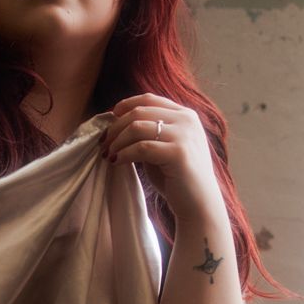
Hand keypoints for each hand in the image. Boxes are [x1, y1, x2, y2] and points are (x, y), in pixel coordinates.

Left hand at [103, 93, 223, 222]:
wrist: (199, 205)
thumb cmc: (178, 179)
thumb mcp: (164, 147)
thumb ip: (149, 133)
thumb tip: (117, 123)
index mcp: (185, 115)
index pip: (149, 99)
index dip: (125, 106)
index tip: (110, 118)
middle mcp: (187, 120)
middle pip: (139, 112)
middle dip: (116, 127)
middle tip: (103, 142)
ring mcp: (184, 135)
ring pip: (137, 127)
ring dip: (117, 141)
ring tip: (108, 154)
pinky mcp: (178, 153)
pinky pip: (141, 147)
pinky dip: (124, 153)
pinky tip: (116, 162)